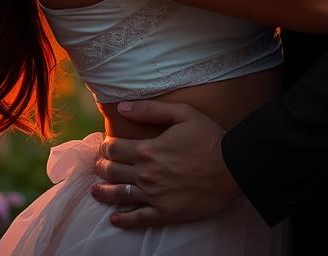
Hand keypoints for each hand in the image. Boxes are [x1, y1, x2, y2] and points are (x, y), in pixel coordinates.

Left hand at [91, 101, 240, 228]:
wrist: (232, 168)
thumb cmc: (209, 137)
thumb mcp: (183, 113)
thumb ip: (151, 110)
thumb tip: (122, 107)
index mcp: (148, 150)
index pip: (114, 149)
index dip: (105, 147)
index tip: (105, 146)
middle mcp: (146, 174)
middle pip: (112, 171)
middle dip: (101, 167)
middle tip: (99, 165)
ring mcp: (154, 196)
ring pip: (120, 195)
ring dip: (104, 192)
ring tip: (96, 191)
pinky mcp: (166, 213)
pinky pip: (138, 220)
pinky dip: (123, 220)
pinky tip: (115, 218)